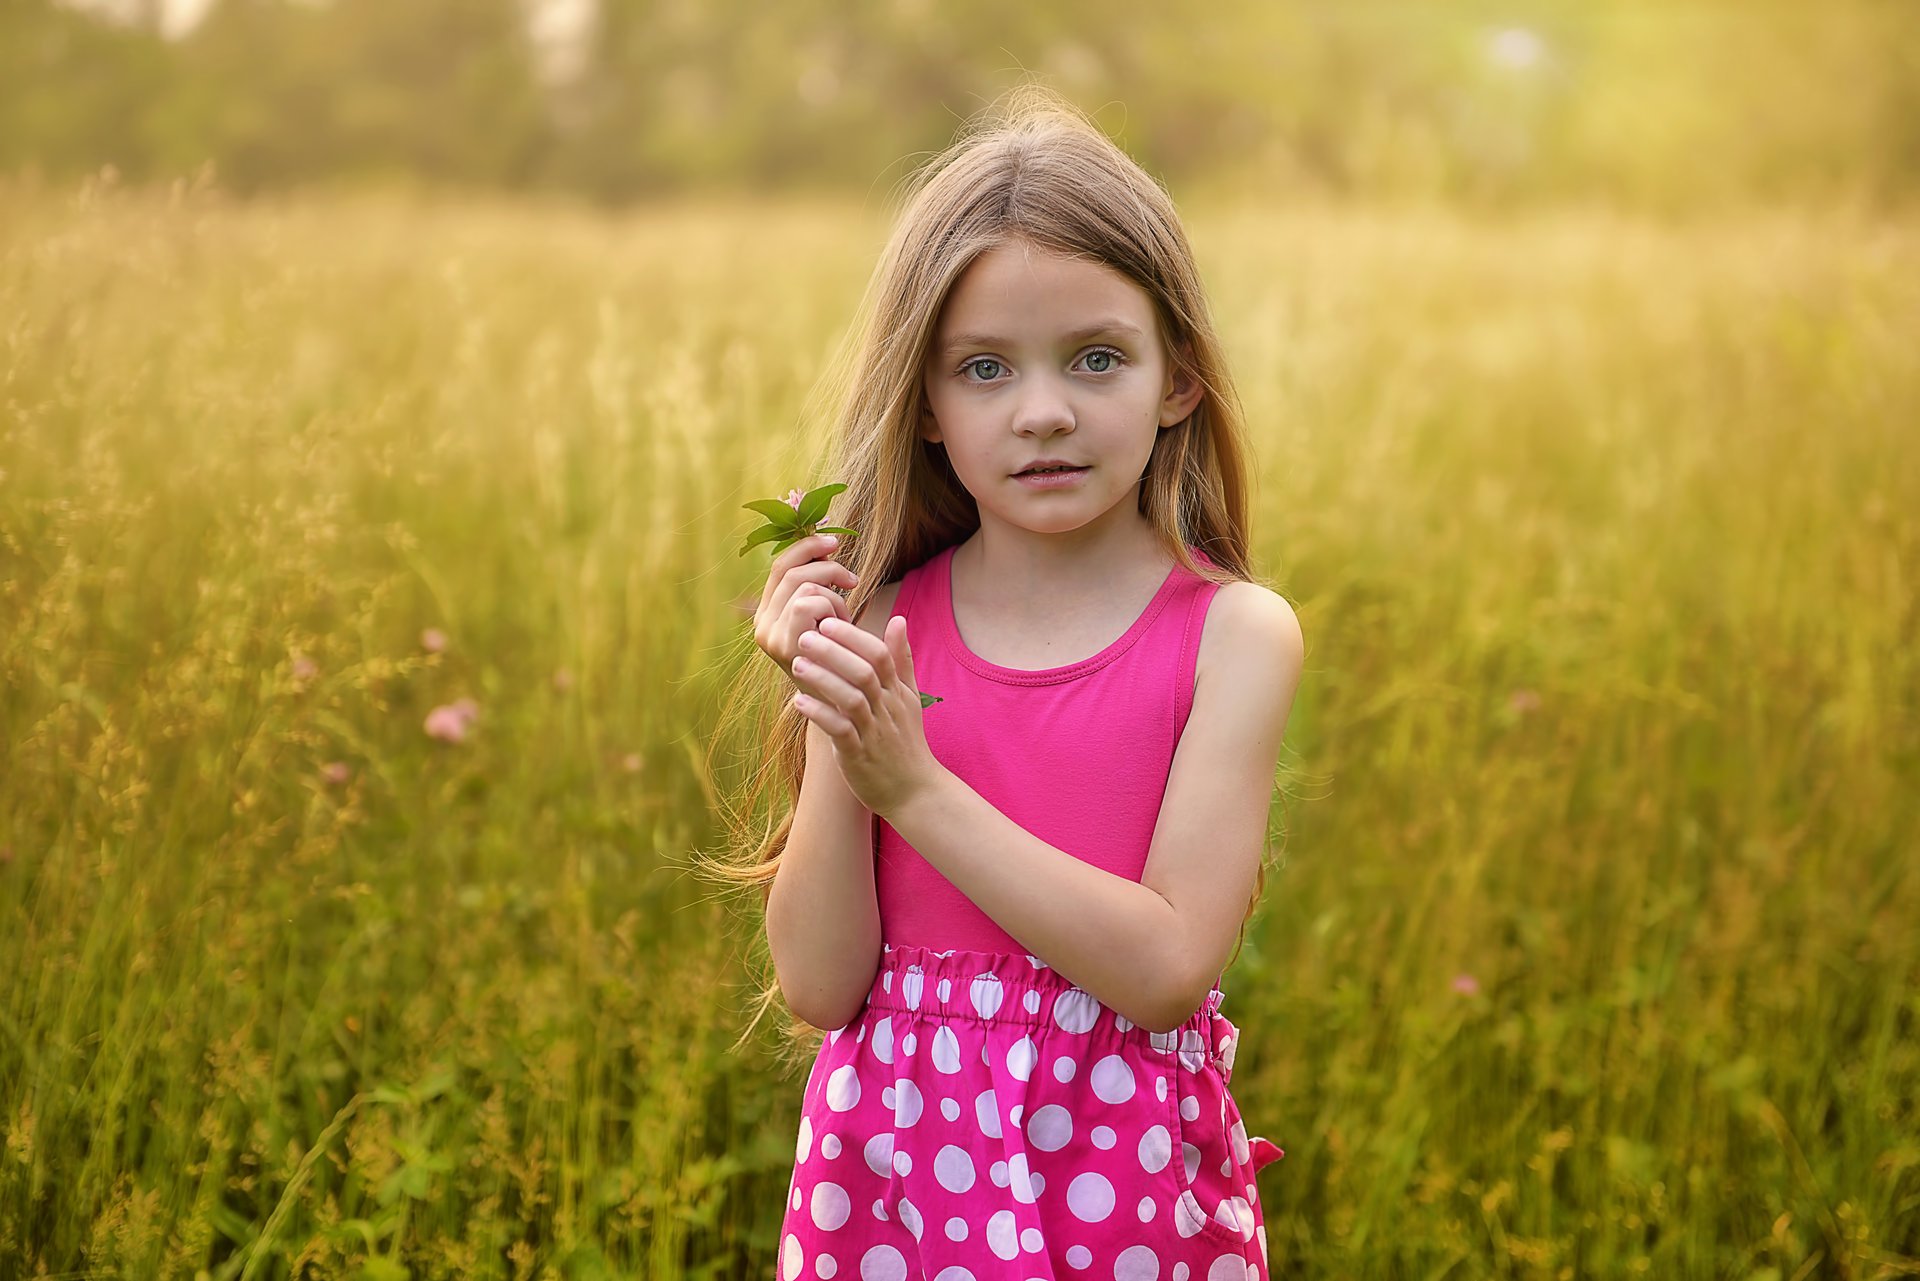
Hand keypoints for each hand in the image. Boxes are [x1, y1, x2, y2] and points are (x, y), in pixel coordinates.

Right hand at [751, 534, 859, 680]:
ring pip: (804, 586)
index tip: (835, 540)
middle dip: (827, 568)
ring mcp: (769, 635)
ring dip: (834, 598)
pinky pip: (809, 603)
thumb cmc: (841, 656)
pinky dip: (832, 610)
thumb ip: (820, 583)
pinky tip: (841, 630)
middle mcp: (762, 623)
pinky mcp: (783, 646)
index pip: (780, 565)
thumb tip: (826, 540)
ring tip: (843, 621)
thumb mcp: (828, 616)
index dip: (807, 546)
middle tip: (852, 581)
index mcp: (768, 612)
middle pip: (791, 570)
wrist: (843, 703)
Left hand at [790, 614, 942, 818]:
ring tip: (797, 663)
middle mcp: (887, 708)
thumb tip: (898, 620)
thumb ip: (902, 659)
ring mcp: (874, 732)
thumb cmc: (906, 742)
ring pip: (851, 699)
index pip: (879, 655)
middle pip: (864, 672)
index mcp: (896, 692)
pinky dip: (820, 715)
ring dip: (823, 679)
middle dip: (834, 651)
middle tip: (805, 635)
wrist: (915, 792)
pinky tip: (799, 702)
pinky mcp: (859, 755)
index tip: (828, 620)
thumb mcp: (909, 697)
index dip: (853, 636)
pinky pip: (840, 731)